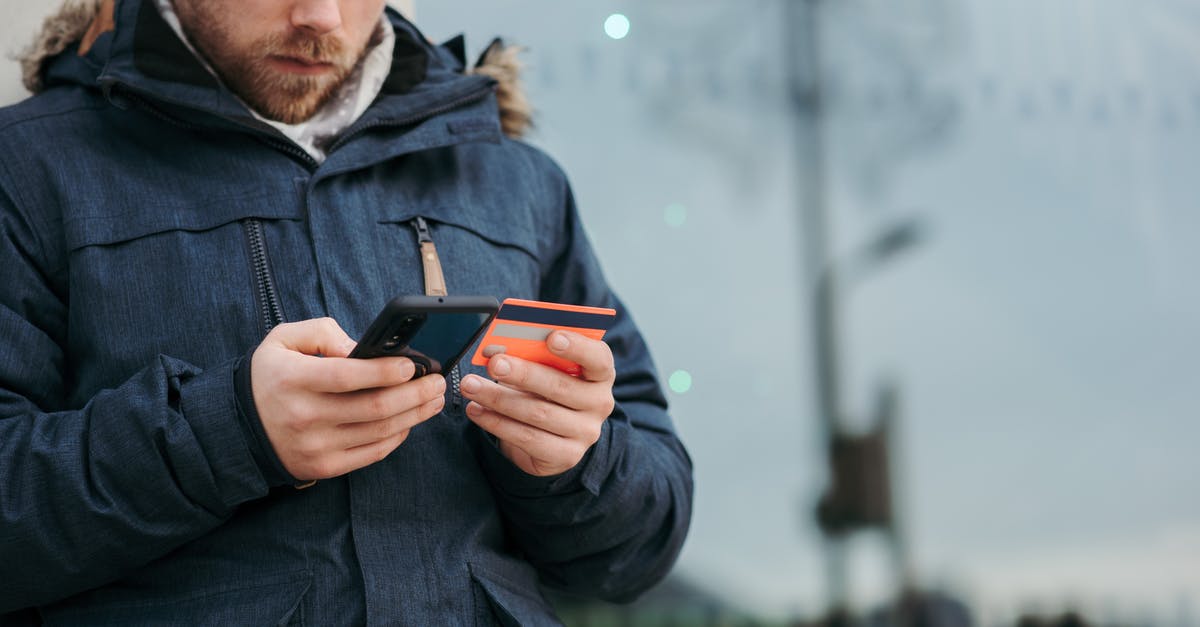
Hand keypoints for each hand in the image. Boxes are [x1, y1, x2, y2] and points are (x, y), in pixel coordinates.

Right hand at [250, 318, 446, 480]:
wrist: (240, 426)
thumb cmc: (271, 376)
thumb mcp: (283, 339)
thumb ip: (322, 333)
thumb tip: (360, 347)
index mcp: (293, 380)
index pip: (346, 376)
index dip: (384, 371)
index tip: (412, 364)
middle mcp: (304, 416)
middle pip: (373, 407)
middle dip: (414, 393)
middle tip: (437, 381)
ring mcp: (315, 446)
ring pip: (379, 431)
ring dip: (414, 415)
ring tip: (434, 398)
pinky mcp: (324, 467)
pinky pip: (372, 453)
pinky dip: (397, 436)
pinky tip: (411, 420)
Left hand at [460, 330, 615, 476]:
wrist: (551, 437)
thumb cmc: (546, 390)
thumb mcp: (546, 369)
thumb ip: (532, 356)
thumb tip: (497, 347)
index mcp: (600, 374)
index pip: (598, 358)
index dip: (577, 347)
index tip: (551, 337)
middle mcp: (599, 403)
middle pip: (561, 386)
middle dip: (524, 373)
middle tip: (494, 363)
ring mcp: (585, 432)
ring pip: (538, 413)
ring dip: (499, 398)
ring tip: (471, 386)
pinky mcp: (565, 455)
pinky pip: (527, 438)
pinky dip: (497, 423)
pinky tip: (476, 410)